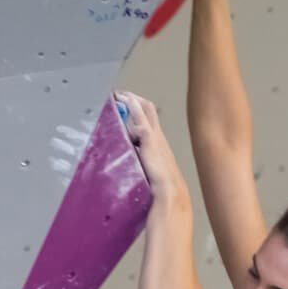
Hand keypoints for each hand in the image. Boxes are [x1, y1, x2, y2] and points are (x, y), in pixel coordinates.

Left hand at [115, 90, 189, 205]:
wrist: (170, 193)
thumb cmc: (161, 189)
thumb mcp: (150, 174)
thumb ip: (141, 168)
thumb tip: (129, 172)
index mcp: (159, 144)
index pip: (150, 121)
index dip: (139, 111)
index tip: (126, 105)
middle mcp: (159, 136)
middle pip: (149, 110)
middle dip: (134, 100)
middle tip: (120, 95)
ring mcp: (155, 136)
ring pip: (144, 110)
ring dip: (130, 101)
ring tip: (117, 96)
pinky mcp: (150, 139)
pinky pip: (140, 118)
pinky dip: (132, 107)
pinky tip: (122, 101)